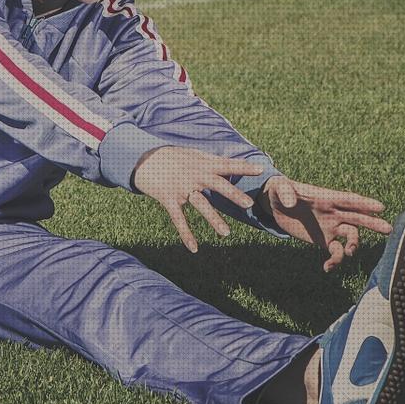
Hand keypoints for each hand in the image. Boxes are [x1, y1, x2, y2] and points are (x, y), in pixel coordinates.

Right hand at [133, 146, 262, 252]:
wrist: (143, 159)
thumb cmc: (172, 157)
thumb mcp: (193, 155)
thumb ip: (212, 162)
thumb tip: (232, 166)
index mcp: (203, 164)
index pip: (227, 164)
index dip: (244, 166)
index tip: (261, 169)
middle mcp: (194, 175)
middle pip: (217, 185)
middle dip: (233, 194)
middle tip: (248, 205)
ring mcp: (182, 188)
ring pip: (201, 205)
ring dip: (214, 219)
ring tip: (226, 234)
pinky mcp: (169, 199)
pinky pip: (179, 219)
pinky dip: (186, 234)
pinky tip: (194, 248)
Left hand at [262, 176, 391, 271]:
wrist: (276, 206)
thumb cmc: (280, 191)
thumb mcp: (279, 188)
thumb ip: (285, 192)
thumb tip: (291, 202)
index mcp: (327, 197)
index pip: (349, 200)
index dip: (364, 203)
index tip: (380, 207)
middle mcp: (334, 212)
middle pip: (358, 218)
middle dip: (373, 223)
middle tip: (388, 229)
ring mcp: (331, 227)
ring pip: (351, 236)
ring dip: (354, 245)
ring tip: (348, 252)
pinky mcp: (323, 240)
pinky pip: (336, 251)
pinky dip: (335, 260)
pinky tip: (327, 267)